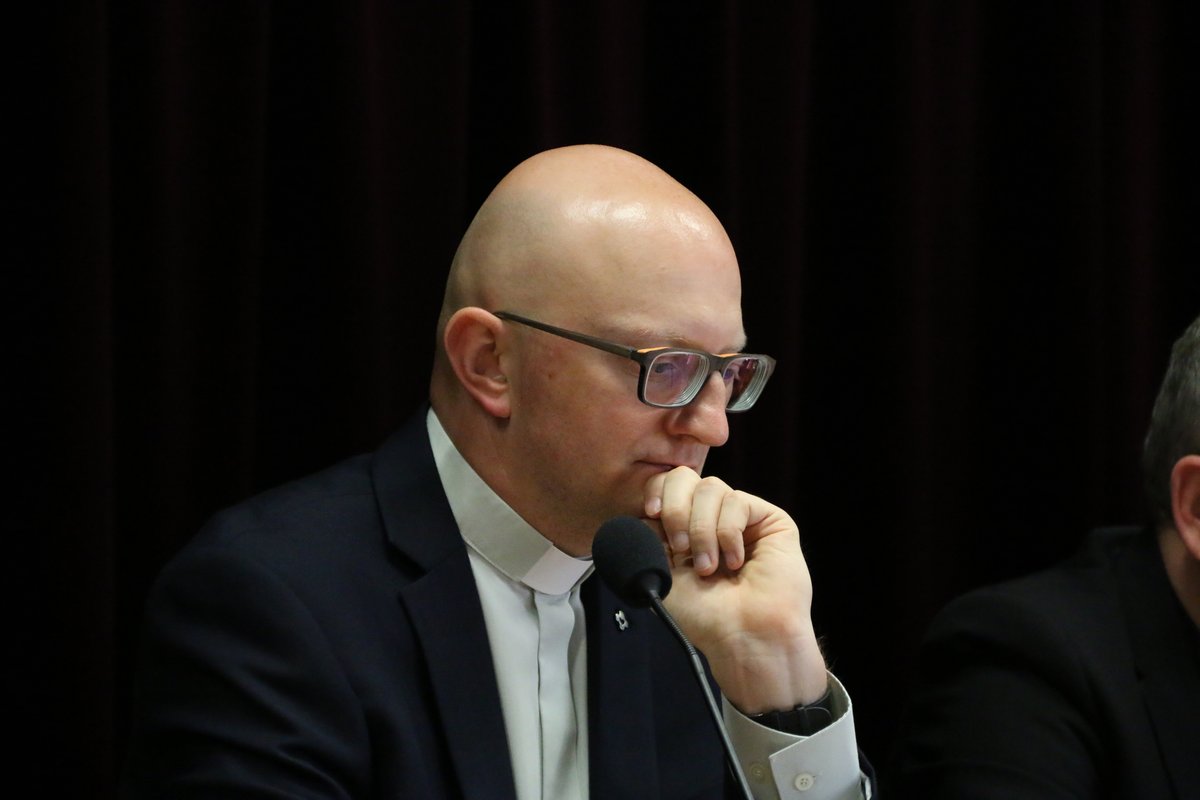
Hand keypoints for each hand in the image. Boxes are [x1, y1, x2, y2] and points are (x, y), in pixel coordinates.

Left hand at [642, 467, 827, 712]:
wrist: (743, 636)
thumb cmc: (705, 616)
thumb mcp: (661, 573)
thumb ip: (649, 538)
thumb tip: (645, 511)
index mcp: (684, 530)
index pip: (666, 487)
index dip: (657, 492)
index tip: (651, 514)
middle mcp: (711, 519)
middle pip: (685, 478)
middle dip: (676, 509)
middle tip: (680, 547)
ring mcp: (740, 518)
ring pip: (710, 488)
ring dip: (702, 529)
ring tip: (708, 567)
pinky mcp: (769, 520)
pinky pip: (737, 501)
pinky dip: (728, 533)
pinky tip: (735, 562)